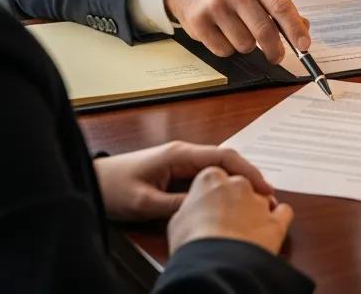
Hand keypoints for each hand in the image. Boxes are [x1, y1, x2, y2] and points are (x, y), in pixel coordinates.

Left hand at [94, 141, 273, 222]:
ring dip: (237, 180)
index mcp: (180, 153)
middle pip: (226, 159)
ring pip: (218, 166)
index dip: (247, 170)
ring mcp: (181, 160)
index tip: (265, 188)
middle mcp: (184, 152)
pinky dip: (223, 184)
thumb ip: (176, 204)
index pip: (223, 155)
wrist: (93, 181)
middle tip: (267, 198)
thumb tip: (208, 208)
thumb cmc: (115, 188)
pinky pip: (207, 174)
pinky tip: (231, 198)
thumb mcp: (145, 202)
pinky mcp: (176, 170)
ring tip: (255, 200)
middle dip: (248, 175)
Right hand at [164, 0, 309, 62]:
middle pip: (264, 30)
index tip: (304, 46)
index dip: (295, 29)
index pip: (281, 7)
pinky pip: (224, 50)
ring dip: (246, 46)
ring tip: (238, 31)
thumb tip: (303, 28)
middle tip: (276, 56)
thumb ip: (278, 6)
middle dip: (274, 49)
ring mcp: (216, 6)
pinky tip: (221, 33)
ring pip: (244, 45)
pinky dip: (227, 48)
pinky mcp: (199, 22)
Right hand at [167, 165, 293, 256]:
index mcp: (211, 178)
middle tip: (226, 221)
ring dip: (255, 211)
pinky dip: (279, 219)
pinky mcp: (276, 220)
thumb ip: (191, 207)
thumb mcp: (177, 221)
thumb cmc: (192, 242)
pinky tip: (270, 228)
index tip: (211, 204)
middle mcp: (238, 184)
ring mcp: (259, 200)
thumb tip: (195, 212)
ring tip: (245, 232)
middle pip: (240, 186)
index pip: (215, 178)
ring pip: (261, 199)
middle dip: (236, 201)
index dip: (213, 193)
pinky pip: (283, 213)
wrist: (215, 263)